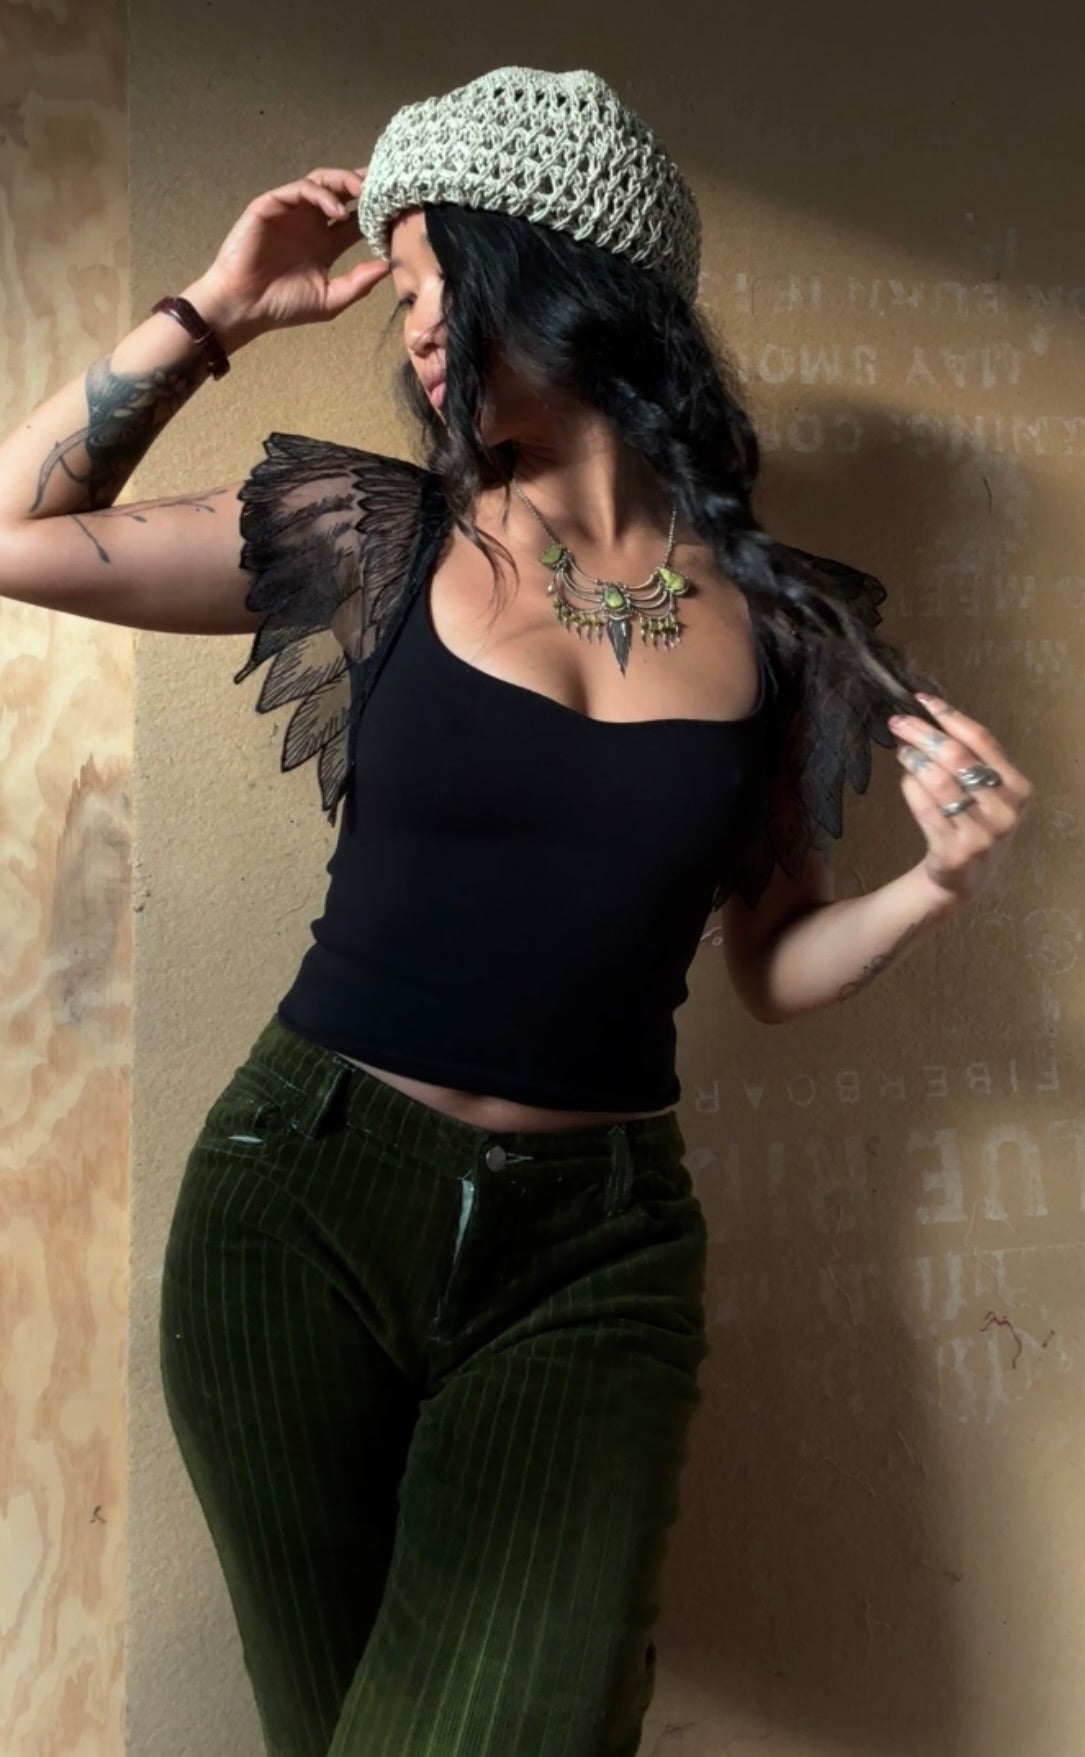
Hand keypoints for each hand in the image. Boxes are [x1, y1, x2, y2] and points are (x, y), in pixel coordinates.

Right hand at [183, 166, 390, 346]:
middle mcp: (310, 223)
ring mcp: (291, 212)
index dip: (376, 212)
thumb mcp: (331, 299)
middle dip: (363, 186)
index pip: (357, 219)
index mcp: (326, 243)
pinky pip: (299, 190)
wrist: (244, 307)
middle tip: (385, 186)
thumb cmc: (283, 307)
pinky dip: (320, 195)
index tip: (399, 210)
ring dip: (344, 182)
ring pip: (322, 182)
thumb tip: (389, 267)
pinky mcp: (271, 205)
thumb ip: (359, 283)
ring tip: (363, 192)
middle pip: (342, 192)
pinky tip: (337, 211)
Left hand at [888, 694, 1033, 903]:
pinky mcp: (956, 851)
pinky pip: (926, 809)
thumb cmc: (975, 822)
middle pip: (956, 756)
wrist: (967, 879)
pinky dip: (911, 788)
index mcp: (1018, 786)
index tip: (921, 700)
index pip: (981, 739)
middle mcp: (1005, 809)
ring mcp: (982, 832)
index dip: (948, 715)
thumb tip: (926, 717)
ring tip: (902, 751)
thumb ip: (968, 759)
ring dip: (913, 760)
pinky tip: (906, 779)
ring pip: (938, 781)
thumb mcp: (987, 791)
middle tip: (897, 722)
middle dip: (922, 733)